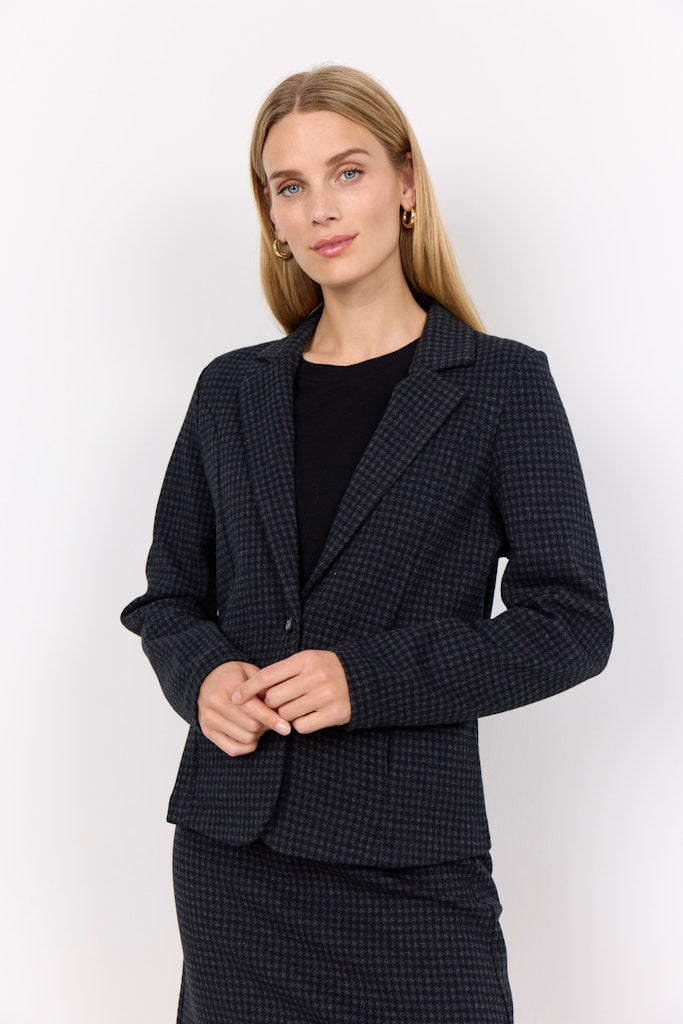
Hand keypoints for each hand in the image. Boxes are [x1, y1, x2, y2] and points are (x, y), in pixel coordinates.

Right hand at [197, 660, 291, 756]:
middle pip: (251, 726)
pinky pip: (233, 749)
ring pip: (245, 738)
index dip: (271, 719)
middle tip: (272, 718)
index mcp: (227, 683)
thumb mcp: (250, 672)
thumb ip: (264, 686)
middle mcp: (214, 702)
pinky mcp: (207, 731)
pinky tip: (251, 735)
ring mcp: (208, 718)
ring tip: (259, 722)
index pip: (251, 708)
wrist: (207, 679)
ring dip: (258, 734)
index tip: (286, 727)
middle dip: (267, 725)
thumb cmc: (235, 675)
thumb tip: (280, 704)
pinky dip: (248, 746)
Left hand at [230, 650, 351, 733]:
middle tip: (282, 701)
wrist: (364, 679)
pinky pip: (302, 727)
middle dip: (272, 704)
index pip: (267, 676)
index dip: (248, 688)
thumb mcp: (306, 661)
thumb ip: (281, 672)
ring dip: (287, 715)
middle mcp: (316, 676)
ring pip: (286, 714)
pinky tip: (311, 715)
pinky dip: (302, 724)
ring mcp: (326, 695)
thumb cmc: (326, 670)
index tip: (235, 697)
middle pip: (274, 698)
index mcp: (306, 659)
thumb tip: (250, 690)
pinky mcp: (334, 714)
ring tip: (300, 706)